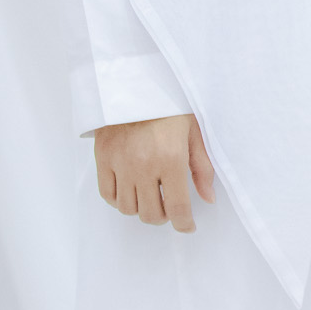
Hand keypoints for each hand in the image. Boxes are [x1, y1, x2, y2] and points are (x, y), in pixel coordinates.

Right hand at [93, 113, 215, 232]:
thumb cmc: (169, 105)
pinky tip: (130, 189)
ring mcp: (120, 164)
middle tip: (169, 205)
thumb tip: (208, 199)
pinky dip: (119, 200)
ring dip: (142, 208)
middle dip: (164, 216)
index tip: (187, 226)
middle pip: (151, 214)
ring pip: (128, 208)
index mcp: (171, 158)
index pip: (177, 207)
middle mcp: (144, 165)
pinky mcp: (103, 158)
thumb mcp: (193, 132)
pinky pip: (107, 195)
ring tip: (150, 194)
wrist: (134, 83)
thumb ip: (202, 167)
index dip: (184, 224)